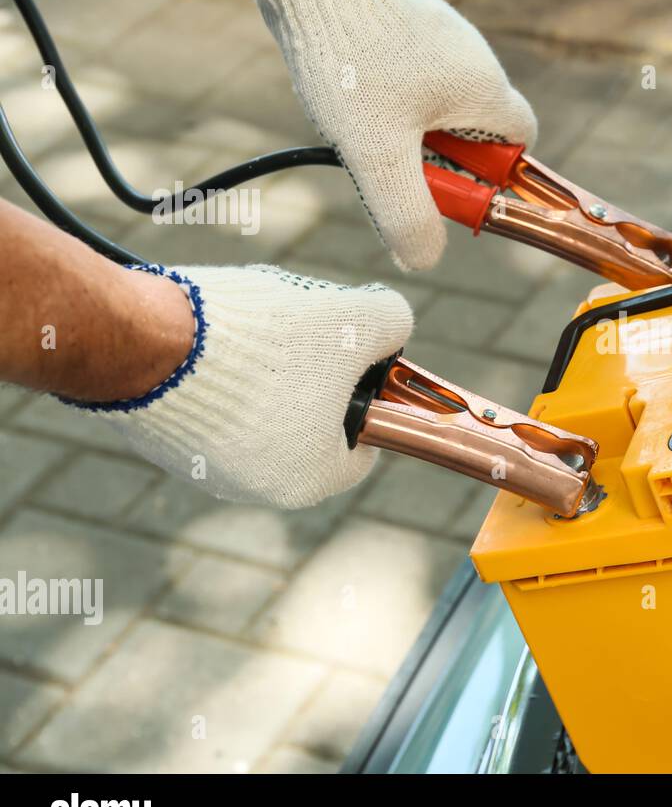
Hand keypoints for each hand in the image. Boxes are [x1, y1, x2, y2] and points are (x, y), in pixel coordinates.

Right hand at [69, 264, 412, 508]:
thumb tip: (393, 326)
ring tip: (257, 329)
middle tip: (307, 332)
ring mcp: (205, 470)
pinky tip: (214, 339)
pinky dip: (220, 373)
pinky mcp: (164, 443)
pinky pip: (212, 406)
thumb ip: (391, 322)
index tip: (360, 360)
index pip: (365, 444)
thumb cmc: (265, 342)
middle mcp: (257, 489)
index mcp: (311, 478)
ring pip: (261, 412)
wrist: (144, 343)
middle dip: (316, 378)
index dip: (371, 395)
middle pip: (313, 425)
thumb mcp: (354, 317)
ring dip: (267, 371)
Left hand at [245, 0, 536, 269]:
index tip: (451, 189)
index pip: (522, 146)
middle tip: (392, 164)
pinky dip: (384, 96)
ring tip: (360, 126)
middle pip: (475, 130)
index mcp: (485, 91)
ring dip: (405, 129)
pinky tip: (346, 92)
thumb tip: (423, 261)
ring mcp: (438, 35)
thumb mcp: (377, 155)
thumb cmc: (351, 58)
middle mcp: (473, 59)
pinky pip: (408, 74)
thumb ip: (407, 214)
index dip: (494, 178)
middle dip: (437, 157)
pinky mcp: (404, 20)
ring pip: (436, 103)